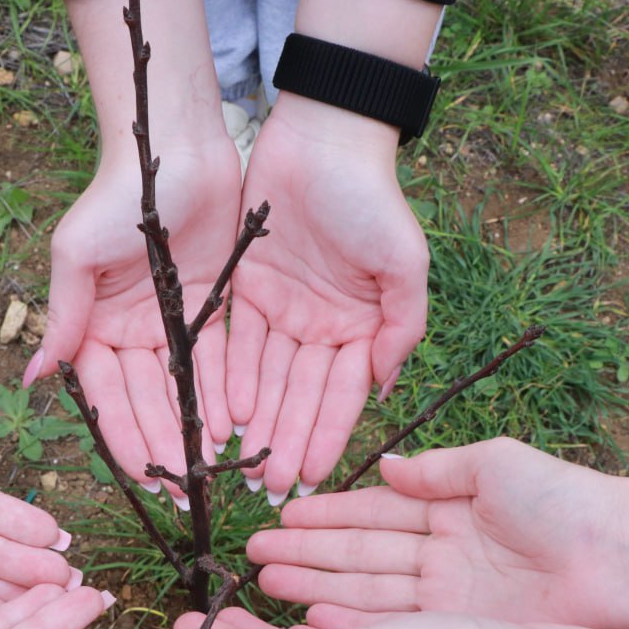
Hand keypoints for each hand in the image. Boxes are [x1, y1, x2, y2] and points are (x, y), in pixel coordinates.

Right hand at [30, 141, 242, 500]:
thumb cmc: (116, 197)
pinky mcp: (210, 312)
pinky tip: (231, 432)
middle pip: (146, 402)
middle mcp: (131, 333)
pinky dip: (221, 398)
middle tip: (180, 493)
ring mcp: (171, 326)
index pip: (106, 395)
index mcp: (94, 325)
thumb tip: (29, 379)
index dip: (122, 437)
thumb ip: (62, 318)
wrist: (176, 151)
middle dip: (161, 448)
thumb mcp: (77, 256)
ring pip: (182, 392)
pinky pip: (217, 365)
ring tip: (207, 474)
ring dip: (190, 434)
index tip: (140, 477)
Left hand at [227, 95, 427, 502]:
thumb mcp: (404, 265)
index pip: (341, 394)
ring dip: (257, 423)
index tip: (312, 478)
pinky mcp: (246, 288)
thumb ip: (401, 329)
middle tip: (272, 490)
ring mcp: (284, 309)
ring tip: (244, 466)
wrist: (323, 137)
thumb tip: (386, 389)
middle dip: (288, 443)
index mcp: (362, 326)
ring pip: (266, 378)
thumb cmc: (371, 199)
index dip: (326, 436)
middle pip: (299, 395)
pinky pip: (235, 343)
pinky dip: (229, 379)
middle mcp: (322, 326)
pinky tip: (224, 416)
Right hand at [248, 439, 628, 628]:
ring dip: (316, 586)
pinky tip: (311, 616)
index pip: (373, 513)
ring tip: (265, 584)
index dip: (325, 515)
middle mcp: (441, 555)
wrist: (626, 559)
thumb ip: (435, 469)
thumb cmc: (565, 501)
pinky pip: (394, 625)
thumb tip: (382, 464)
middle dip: (306, 554)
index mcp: (450, 510)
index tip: (279, 515)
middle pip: (360, 555)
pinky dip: (351, 620)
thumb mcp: (494, 465)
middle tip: (252, 556)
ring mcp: (448, 597)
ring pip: (367, 590)